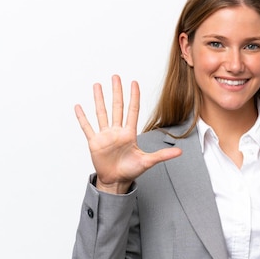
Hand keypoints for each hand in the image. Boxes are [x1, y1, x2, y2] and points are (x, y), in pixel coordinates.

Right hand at [74, 75, 181, 193]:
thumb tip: (180, 152)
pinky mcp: (95, 142)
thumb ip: (162, 155)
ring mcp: (105, 136)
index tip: (134, 83)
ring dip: (99, 99)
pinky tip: (79, 107)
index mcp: (129, 134)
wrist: (116, 181)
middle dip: (116, 92)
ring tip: (97, 85)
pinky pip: (87, 127)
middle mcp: (117, 131)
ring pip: (101, 113)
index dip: (134, 97)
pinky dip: (82, 118)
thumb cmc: (131, 171)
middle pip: (116, 107)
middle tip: (116, 77)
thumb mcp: (148, 162)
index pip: (132, 111)